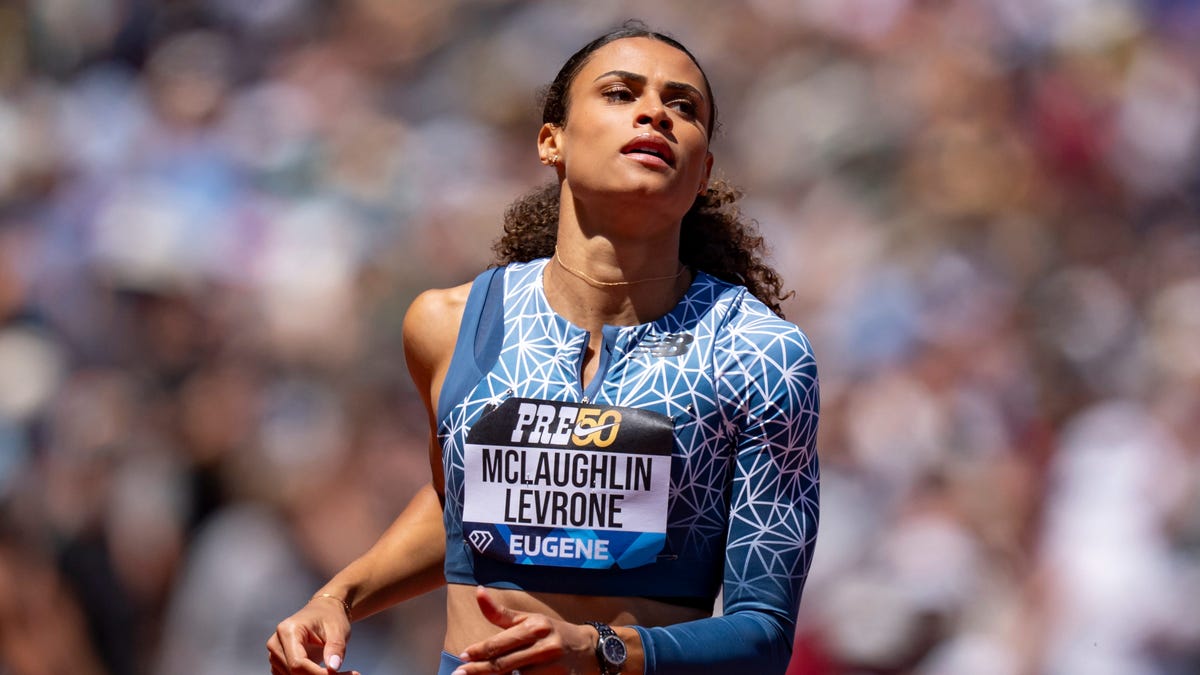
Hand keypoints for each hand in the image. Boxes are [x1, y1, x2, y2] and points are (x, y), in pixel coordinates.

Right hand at [267, 596, 357, 674]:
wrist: (324, 611)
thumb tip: (334, 667)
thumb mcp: (338, 629)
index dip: (318, 674)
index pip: (297, 663)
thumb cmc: (330, 616)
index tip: (337, 674)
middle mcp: (276, 644)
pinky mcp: (279, 664)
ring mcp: (275, 655)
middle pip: (294, 673)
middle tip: (347, 674)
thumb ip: (336, 647)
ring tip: (341, 673)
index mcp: (288, 631)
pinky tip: (328, 673)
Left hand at [453, 586, 597, 674]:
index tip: (463, 656)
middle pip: (504, 664)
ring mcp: (552, 668)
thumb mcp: (530, 619)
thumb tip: (478, 592)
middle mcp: (544, 647)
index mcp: (535, 627)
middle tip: (460, 673)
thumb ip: (501, 613)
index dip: (480, 650)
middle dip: (479, 670)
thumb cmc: (553, 633)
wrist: (590, 651)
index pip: (501, 643)